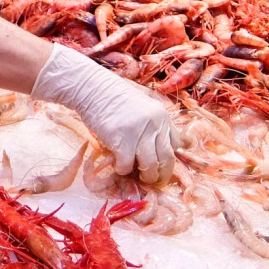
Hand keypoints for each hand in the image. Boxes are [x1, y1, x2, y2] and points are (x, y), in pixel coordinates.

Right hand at [31, 44, 178, 184]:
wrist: (92, 88)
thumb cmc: (114, 98)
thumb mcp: (142, 107)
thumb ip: (153, 124)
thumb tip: (160, 147)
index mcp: (161, 115)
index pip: (176, 144)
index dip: (169, 158)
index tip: (161, 166)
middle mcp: (154, 124)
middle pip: (167, 159)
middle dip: (161, 174)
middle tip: (153, 180)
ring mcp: (138, 132)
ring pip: (150, 165)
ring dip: (145, 176)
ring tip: (137, 177)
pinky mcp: (120, 139)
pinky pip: (127, 164)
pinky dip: (123, 170)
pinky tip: (118, 166)